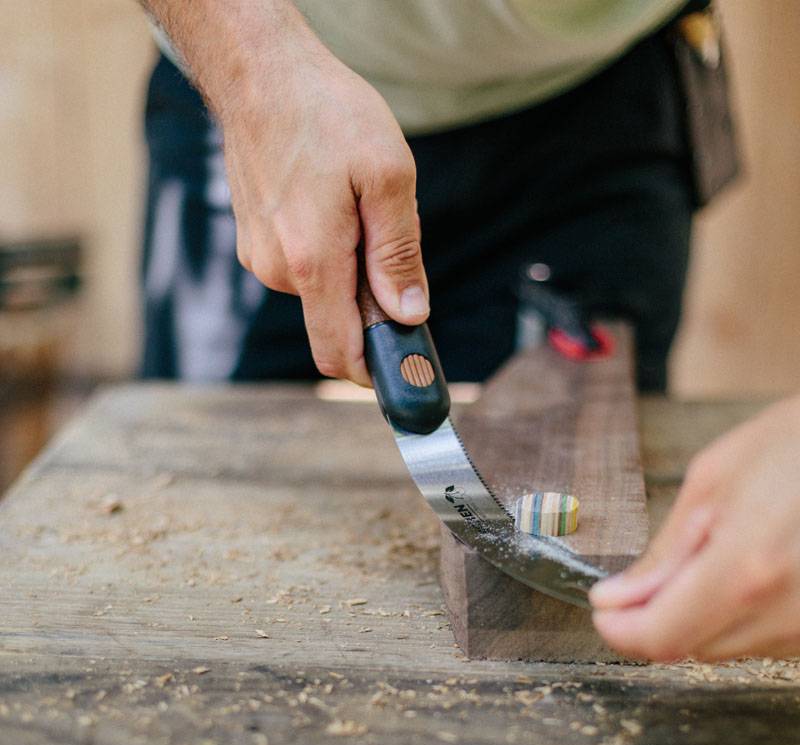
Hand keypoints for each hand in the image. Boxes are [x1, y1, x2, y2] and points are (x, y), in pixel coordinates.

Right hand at [220, 13, 426, 384]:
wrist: (258, 71)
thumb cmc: (326, 113)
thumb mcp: (387, 176)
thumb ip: (399, 254)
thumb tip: (409, 315)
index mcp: (312, 263)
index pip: (340, 355)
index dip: (375, 373)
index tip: (405, 374)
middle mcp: (277, 271)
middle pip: (338, 321)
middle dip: (371, 299)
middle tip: (384, 235)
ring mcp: (259, 258)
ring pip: (323, 291)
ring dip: (351, 267)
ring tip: (354, 204)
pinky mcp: (253, 241)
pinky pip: (304, 267)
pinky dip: (328, 249)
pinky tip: (330, 198)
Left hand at [590, 396, 799, 660]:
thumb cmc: (798, 444)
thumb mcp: (714, 479)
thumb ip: (663, 552)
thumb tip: (617, 599)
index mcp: (747, 568)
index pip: (660, 637)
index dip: (620, 629)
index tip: (605, 607)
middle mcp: (786, 611)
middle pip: (691, 646)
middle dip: (664, 611)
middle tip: (679, 556)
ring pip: (728, 646)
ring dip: (710, 611)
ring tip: (738, 545)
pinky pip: (767, 638)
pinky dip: (748, 611)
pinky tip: (764, 561)